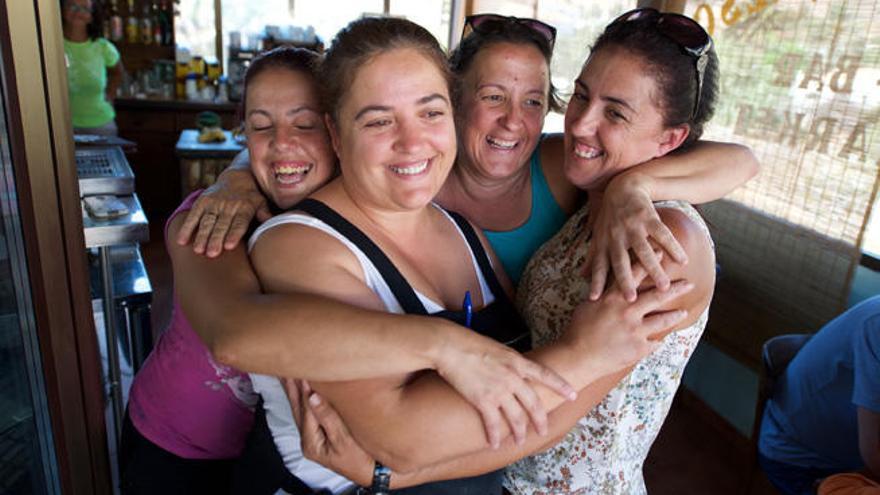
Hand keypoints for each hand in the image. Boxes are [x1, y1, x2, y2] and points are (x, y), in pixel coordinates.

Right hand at [175, 169, 269, 256]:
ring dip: (202, 236)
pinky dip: (187, 227)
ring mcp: (214, 204)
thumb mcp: (262, 203)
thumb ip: (264, 213)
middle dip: (216, 239)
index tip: (229, 246)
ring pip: (207, 221)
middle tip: (212, 254)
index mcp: (244, 208)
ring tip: (198, 250)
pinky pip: (193, 215)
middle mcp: (228, 206)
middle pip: (222, 224)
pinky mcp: (202, 202)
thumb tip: (271, 221)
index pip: (239, 222)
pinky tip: (181, 241)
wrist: (238, 178)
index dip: (234, 234)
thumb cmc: (252, 198)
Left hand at [283, 378, 373, 485]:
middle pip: (297, 408)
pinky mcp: (320, 432)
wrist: (373, 472)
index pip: (305, 410)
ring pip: (300, 408)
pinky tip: (303, 387)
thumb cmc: (361, 459)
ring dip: (295, 390)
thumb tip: (313, 396)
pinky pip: (309, 410)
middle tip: (286, 366)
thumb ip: (328, 417)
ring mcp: (313, 436)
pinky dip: (304, 396)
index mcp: (311, 442)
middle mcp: (308, 439)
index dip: (303, 389)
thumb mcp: (344, 441)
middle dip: (291, 387)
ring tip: (289, 372)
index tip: (302, 369)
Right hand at [433, 328, 576, 448]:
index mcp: (517, 362)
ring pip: (516, 418)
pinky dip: (494, 435)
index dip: (561, 386)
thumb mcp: (498, 349)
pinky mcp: (483, 400)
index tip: (573, 395)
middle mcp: (513, 378)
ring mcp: (499, 390)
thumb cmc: (469, 343)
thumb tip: (513, 371)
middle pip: (533, 404)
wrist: (450, 346)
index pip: (546, 375)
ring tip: (519, 442)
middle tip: (543, 430)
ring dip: (518, 432)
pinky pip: (493, 423)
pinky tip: (495, 443)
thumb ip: (509, 362)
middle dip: (540, 420)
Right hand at [566, 266, 692, 376]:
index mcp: (614, 298)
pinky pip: (654, 343)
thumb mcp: (588, 306)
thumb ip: (603, 297)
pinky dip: (657, 341)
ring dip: (675, 316)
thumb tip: (607, 289)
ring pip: (662, 320)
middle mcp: (628, 311)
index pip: (636, 275)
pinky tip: (662, 340)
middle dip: (675, 288)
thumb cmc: (578, 330)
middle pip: (658, 296)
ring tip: (683, 312)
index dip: (649, 263)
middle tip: (689, 283)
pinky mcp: (639, 348)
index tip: (662, 253)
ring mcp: (636, 330)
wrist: (578, 356)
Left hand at [583, 174, 687, 301]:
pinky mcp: (648, 218)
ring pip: (643, 250)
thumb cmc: (610, 216)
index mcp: (604, 243)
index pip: (598, 265)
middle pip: (620, 261)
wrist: (623, 187)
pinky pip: (662, 234)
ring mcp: (632, 227)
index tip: (594, 299)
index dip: (595, 281)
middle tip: (631, 299)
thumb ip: (593, 257)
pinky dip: (673, 247)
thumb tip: (581, 277)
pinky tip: (683, 260)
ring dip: (654, 268)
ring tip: (664, 286)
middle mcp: (616, 236)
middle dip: (625, 280)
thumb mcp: (598, 235)